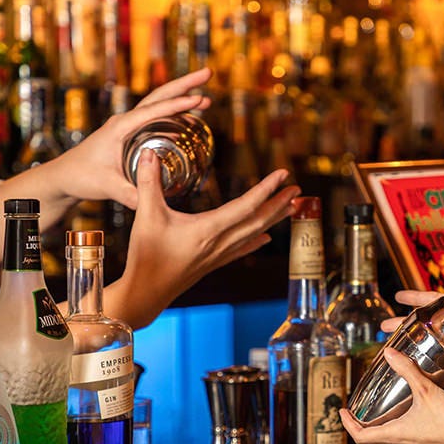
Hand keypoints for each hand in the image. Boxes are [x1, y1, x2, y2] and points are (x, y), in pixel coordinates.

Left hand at [52, 68, 213, 208]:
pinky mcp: (131, 134)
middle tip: (208, 74)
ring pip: (158, 104)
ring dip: (181, 96)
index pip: (152, 111)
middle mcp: (125, 121)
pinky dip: (174, 113)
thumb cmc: (82, 177)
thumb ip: (131, 194)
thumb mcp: (108, 187)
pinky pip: (156, 118)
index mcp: (120, 127)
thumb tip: (152, 201)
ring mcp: (128, 125)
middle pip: (159, 96)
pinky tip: (188, 119)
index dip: (177, 105)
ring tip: (206, 97)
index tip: (197, 100)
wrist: (66, 176)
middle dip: (185, 85)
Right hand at [106, 148, 299, 329]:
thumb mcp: (145, 215)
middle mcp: (220, 243)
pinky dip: (257, 240)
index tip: (283, 175)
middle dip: (280, 203)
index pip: (246, 205)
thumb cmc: (146, 256)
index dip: (267, 188)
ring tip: (292, 207)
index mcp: (208, 229)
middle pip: (259, 220)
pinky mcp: (213, 263)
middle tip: (298, 189)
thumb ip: (148, 182)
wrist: (146, 292)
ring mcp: (219, 255)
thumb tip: (147, 151)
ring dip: (274, 219)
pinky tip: (267, 237)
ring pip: (254, 234)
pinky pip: (242, 249)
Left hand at [340, 347, 443, 443]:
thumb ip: (406, 369)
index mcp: (394, 434)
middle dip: (355, 432)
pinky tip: (395, 424)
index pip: (359, 437)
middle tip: (354, 415)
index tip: (342, 411)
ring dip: (370, 439)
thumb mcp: (426, 388)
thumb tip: (389, 353)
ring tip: (370, 420)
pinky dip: (386, 441)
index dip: (347, 424)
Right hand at [380, 277, 443, 364]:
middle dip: (406, 324)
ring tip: (397, 351)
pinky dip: (442, 368)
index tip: (397, 296)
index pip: (438, 300)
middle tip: (384, 327)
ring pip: (438, 344)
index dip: (418, 298)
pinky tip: (426, 373)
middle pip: (430, 323)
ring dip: (418, 347)